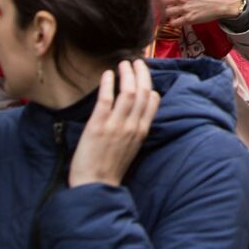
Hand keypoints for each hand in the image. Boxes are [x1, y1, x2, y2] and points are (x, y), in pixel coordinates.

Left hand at [69, 61, 159, 187]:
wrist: (95, 187)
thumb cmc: (110, 170)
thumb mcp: (131, 149)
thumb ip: (135, 130)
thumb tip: (134, 115)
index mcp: (141, 131)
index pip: (153, 102)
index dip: (150, 85)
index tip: (144, 76)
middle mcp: (132, 126)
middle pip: (143, 92)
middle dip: (142, 73)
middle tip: (137, 61)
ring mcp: (116, 125)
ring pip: (128, 92)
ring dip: (127, 75)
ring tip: (124, 64)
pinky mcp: (98, 125)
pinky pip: (106, 99)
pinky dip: (108, 84)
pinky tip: (108, 74)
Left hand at [158, 0, 242, 25]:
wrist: (225, 2)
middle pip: (161, 1)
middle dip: (162, 3)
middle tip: (165, 5)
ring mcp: (185, 9)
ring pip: (166, 13)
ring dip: (167, 13)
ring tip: (172, 13)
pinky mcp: (189, 19)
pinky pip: (174, 23)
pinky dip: (173, 22)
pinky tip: (177, 20)